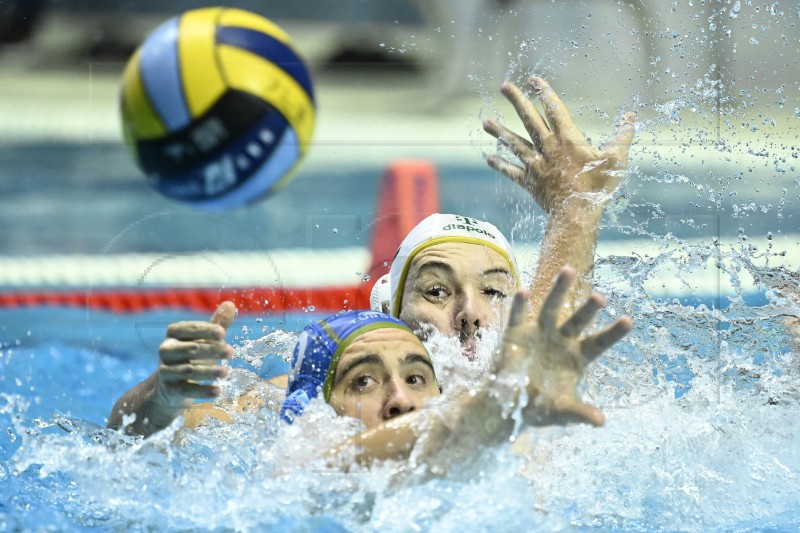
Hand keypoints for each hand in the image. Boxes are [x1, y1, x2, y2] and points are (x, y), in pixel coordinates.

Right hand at [155, 301, 235, 410]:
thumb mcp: (204, 340)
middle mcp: (166, 350)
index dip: (204, 331)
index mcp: (174, 334)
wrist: (168, 388)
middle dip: (211, 350)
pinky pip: (186, 390)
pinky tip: (218, 391)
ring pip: (188, 370)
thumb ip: (216, 324)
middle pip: (190, 349)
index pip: (188, 329)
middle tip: (230, 352)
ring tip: (226, 372)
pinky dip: (202, 391)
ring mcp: (166, 371)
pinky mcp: (169, 390)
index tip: (222, 333)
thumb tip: (230, 304)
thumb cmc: (191, 357)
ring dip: (208, 371)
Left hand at [483, 77, 634, 213]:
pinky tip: (489, 158)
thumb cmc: (597, 187)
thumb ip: (622, 135)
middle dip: (517, 101)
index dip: (545, 92)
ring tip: (485, 121)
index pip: (554, 109)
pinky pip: (511, 171)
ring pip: (515, 143)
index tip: (534, 79)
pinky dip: (500, 165)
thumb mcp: (616, 159)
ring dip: (500, 131)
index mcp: (567, 139)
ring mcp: (536, 165)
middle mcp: (548, 148)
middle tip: (504, 86)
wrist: (576, 215)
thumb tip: (631, 116)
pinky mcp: (530, 181)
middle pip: (530, 119)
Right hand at [497, 266, 631, 425]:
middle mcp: (561, 340)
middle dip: (588, 309)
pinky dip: (520, 305)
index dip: (612, 333)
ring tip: (568, 270)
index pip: (599, 343)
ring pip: (551, 307)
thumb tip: (601, 422)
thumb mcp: (560, 411)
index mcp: (577, 357)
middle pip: (577, 321)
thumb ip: (578, 413)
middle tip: (601, 298)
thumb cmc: (538, 406)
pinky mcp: (516, 333)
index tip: (629, 321)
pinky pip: (518, 316)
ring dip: (559, 290)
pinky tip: (522, 292)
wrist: (506, 404)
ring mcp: (539, 333)